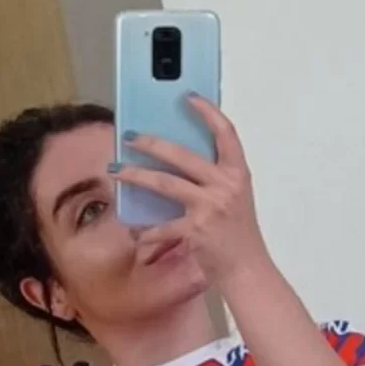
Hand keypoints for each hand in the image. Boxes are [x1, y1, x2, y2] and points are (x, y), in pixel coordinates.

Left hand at [116, 99, 271, 289]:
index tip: (188, 97)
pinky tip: (135, 229)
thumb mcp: (233, 196)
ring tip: (117, 171)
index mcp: (238, 173)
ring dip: (136, 176)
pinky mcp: (196, 230)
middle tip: (129, 137)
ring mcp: (210, 207)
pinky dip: (147, 229)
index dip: (208, 112)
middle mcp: (225, 185)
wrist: (247, 268)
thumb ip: (214, 176)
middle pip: (182, 155)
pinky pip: (163, 226)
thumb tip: (177, 157)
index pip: (226, 133)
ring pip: (165, 184)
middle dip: (151, 143)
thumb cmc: (237, 231)